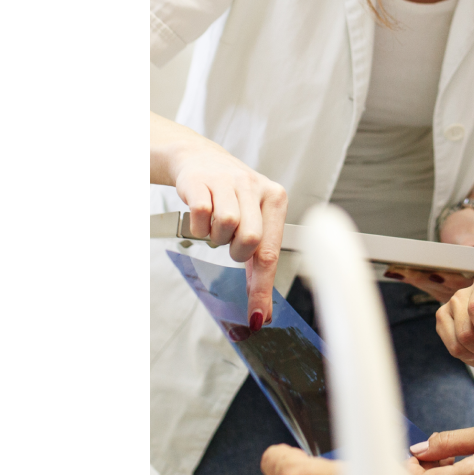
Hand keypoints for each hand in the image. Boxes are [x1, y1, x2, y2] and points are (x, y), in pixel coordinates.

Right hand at [152, 113, 286, 324]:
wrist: (201, 160)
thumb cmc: (232, 196)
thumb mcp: (254, 219)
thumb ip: (260, 260)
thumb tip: (262, 308)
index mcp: (275, 198)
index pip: (271, 251)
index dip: (262, 287)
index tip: (258, 314)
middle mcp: (256, 187)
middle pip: (250, 240)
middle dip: (236, 251)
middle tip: (230, 242)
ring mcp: (229, 181)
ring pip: (225, 228)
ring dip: (216, 237)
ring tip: (216, 225)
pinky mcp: (202, 181)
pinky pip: (201, 216)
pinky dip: (198, 225)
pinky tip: (202, 216)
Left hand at [396, 207, 473, 302]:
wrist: (469, 228)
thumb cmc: (472, 225)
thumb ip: (472, 239)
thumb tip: (472, 248)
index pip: (471, 281)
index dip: (452, 280)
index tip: (434, 274)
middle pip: (451, 288)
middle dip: (425, 279)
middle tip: (404, 271)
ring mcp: (461, 289)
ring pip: (437, 289)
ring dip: (415, 280)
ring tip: (396, 270)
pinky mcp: (447, 288)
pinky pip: (430, 286)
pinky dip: (415, 279)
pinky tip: (398, 273)